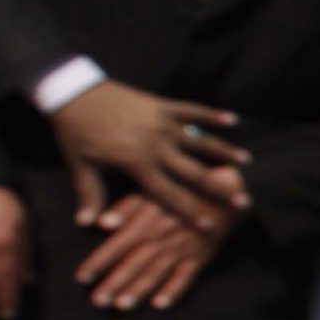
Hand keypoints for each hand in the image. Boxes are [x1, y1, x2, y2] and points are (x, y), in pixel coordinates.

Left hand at [50, 79, 245, 229]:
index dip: (189, 211)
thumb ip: (89, 194)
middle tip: (243, 200)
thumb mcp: (82, 166)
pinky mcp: (161, 105)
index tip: (209, 226)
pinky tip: (233, 119)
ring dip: (224, 151)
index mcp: (136, 163)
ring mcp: (161, 123)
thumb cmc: (76, 133)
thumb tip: (86, 224)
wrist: (72, 93)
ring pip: (199, 140)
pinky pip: (191, 110)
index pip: (167, 193)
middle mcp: (155, 145)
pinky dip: (212, 114)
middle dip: (219, 187)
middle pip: (194, 171)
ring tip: (246, 161)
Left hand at [76, 193, 223, 311]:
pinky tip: (161, 305)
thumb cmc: (179, 190)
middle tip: (97, 301)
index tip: (81, 277)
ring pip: (157, 271)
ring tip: (121, 306)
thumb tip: (101, 223)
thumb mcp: (151, 191)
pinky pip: (187, 276)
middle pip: (135, 262)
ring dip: (139, 289)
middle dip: (115, 282)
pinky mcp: (200, 257)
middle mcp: (163, 236)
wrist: (222, 192)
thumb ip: (126, 207)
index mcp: (147, 219)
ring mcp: (182, 248)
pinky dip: (175, 290)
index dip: (99, 261)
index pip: (118, 243)